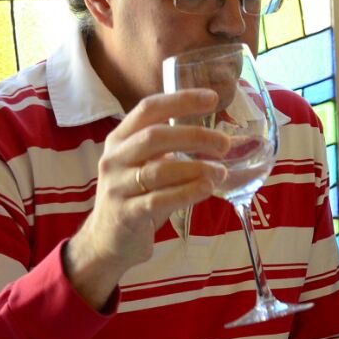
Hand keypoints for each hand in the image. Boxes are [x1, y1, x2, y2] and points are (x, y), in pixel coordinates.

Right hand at [63, 89, 229, 308]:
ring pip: (159, 170)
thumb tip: (231, 141)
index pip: (149, 109)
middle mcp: (115, 158)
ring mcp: (117, 186)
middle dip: (194, 136)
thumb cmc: (137, 197)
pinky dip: (187, 192)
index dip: (180, 100)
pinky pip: (159, 200)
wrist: (107, 241)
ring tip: (221, 171)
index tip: (212, 98)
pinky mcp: (126, 214)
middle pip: (155, 137)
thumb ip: (179, 151)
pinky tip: (207, 189)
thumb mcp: (151, 167)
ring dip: (195, 168)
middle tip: (224, 143)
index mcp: (121, 139)